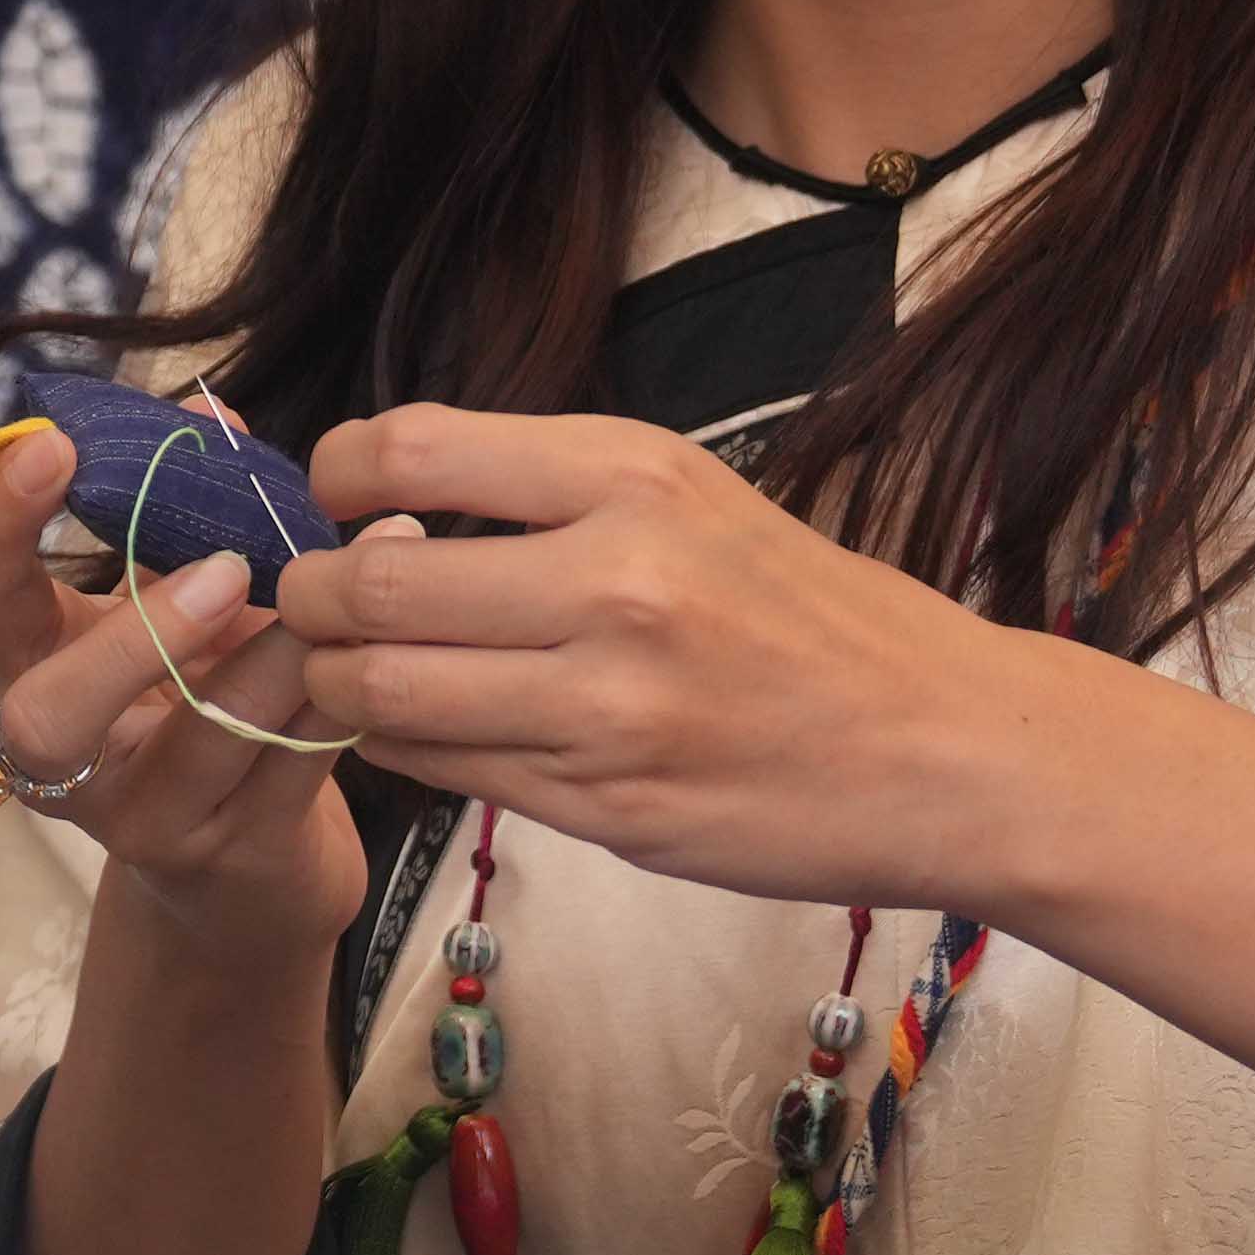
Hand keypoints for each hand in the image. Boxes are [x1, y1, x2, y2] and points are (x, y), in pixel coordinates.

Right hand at [0, 464, 364, 968]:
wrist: (244, 878)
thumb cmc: (196, 708)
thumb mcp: (171, 613)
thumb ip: (179, 518)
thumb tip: (209, 408)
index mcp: (33, 669)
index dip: (0, 524)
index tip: (52, 443)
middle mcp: (66, 759)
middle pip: (48, 716)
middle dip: (134, 638)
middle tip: (225, 567)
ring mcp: (148, 821)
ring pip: (206, 735)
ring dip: (285, 647)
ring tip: (355, 567)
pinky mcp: (238, 855)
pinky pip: (293, 766)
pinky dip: (341, 692)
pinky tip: (389, 638)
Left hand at [266, 407, 1087, 909]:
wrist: (944, 747)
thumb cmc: (810, 616)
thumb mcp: (690, 500)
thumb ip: (545, 494)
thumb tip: (384, 493)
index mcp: (631, 476)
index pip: (405, 450)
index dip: (333, 475)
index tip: (331, 496)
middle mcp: (614, 581)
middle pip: (369, 583)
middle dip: (311, 596)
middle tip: (313, 600)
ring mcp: (606, 706)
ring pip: (383, 695)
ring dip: (337, 686)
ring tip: (349, 673)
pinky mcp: (604, 805)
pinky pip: (443, 772)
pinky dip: (402, 751)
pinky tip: (418, 731)